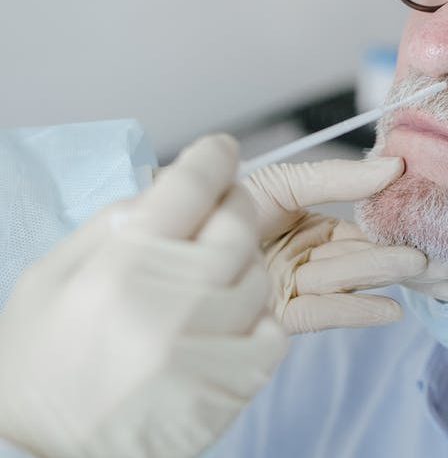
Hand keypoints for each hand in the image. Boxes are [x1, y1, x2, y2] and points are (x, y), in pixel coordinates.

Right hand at [0, 135, 286, 457]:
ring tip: (210, 282)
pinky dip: (257, 321)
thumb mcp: (50, 278)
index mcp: (120, 267)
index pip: (189, 186)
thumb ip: (110, 223)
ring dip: (242, 267)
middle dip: (233, 207)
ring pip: (258, 275)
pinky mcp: (232, 387)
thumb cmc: (44, 364)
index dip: (212, 158)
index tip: (220, 151)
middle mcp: (169, 303)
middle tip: (220, 212)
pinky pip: (272, 331)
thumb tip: (167, 186)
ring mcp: (206, 348)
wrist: (57, 456)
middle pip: (237, 223)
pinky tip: (225, 326)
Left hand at [244, 157, 447, 333]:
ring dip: (387, 277)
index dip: (398, 228)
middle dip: (405, 260)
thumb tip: (394, 165)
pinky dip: (355, 310)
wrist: (170, 237)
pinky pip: (322, 312)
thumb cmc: (225, 202)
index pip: (364, 227)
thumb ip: (337, 177)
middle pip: (363, 257)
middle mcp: (310, 256)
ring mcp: (297, 286)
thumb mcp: (285, 181)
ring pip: (349, 279)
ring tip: (426, 273)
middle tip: (446, 266)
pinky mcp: (279, 315)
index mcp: (313, 224)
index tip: (434, 230)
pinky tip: (390, 310)